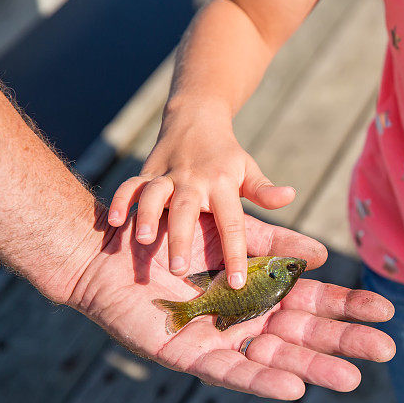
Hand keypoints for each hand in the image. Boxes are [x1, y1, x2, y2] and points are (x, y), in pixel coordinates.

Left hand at [68, 210, 394, 398]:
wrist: (118, 247)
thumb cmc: (177, 239)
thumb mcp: (234, 236)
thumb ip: (275, 245)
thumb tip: (321, 257)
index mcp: (264, 292)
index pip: (317, 303)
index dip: (349, 308)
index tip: (386, 310)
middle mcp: (250, 319)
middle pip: (306, 334)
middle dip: (345, 341)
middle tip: (386, 350)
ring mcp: (225, 340)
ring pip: (277, 358)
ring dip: (314, 368)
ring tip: (352, 379)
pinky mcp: (193, 357)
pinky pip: (233, 373)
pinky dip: (262, 380)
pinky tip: (293, 385)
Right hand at [107, 104, 294, 288]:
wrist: (195, 118)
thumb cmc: (226, 157)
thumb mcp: (248, 171)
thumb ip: (265, 191)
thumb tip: (290, 196)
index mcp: (224, 185)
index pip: (233, 223)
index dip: (235, 254)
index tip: (237, 283)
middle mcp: (194, 181)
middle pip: (188, 210)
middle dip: (181, 239)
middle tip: (178, 271)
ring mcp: (168, 176)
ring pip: (154, 195)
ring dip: (146, 216)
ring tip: (142, 241)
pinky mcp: (146, 173)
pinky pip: (130, 185)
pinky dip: (121, 200)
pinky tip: (113, 221)